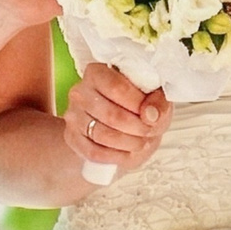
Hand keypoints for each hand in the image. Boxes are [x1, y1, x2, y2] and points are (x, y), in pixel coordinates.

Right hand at [64, 62, 170, 184]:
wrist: (117, 127)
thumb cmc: (136, 107)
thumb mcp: (154, 98)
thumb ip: (158, 103)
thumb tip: (151, 115)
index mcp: (98, 72)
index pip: (116, 87)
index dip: (139, 104)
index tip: (153, 113)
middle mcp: (80, 92)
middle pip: (111, 114)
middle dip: (137, 127)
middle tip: (150, 131)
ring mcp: (73, 116)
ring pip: (102, 135)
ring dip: (129, 143)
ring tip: (142, 142)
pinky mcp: (72, 138)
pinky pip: (94, 152)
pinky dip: (116, 156)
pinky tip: (128, 153)